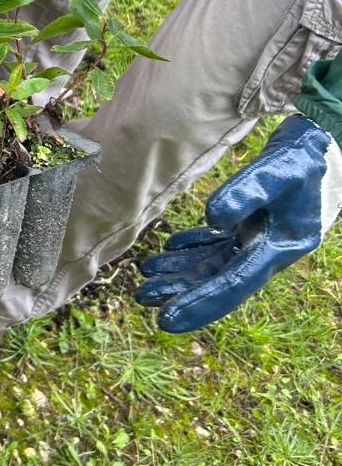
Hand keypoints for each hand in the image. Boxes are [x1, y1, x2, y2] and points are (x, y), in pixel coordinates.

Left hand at [135, 115, 341, 331]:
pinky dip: (195, 247)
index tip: (166, 319)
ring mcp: (260, 240)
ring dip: (181, 270)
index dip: (199, 303)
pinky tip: (172, 247)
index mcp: (279, 249)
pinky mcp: (253, 226)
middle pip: (219, 279)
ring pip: (214, 263)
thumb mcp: (280, 171)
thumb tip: (211, 217)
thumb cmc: (305, 158)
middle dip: (182, 291)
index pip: (233, 284)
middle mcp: (268, 252)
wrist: (325, 145)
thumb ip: (247, 192)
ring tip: (146, 274)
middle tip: (142, 297)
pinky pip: (219, 244)